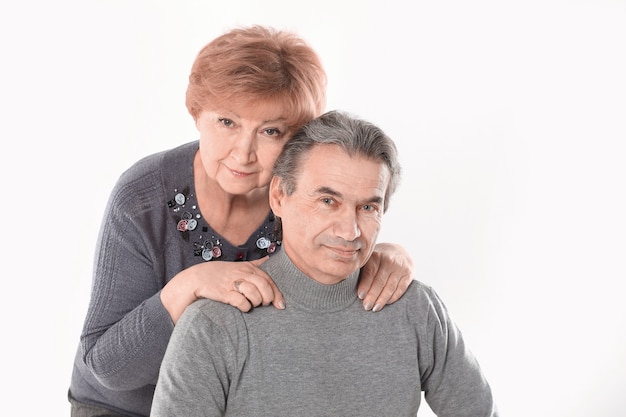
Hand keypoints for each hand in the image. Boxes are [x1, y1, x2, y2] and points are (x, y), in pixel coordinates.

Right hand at [161, 257, 284, 322]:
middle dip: (269, 298)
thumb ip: (253, 264)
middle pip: (265, 286)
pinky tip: (243, 308)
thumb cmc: (218, 274)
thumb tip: (268, 258)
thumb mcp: (237, 266)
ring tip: (253, 305)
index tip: (281, 305)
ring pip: (255, 294)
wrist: (195, 279)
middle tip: (266, 306)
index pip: (268, 279)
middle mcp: (242, 273)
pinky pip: (242, 302)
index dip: (277, 293)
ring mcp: (233, 282)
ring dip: (257, 302)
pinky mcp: (224, 292)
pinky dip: (246, 307)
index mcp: (247, 267)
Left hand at [357, 242, 413, 311]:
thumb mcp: (370, 259)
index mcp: (376, 255)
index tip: (360, 296)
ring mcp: (400, 267)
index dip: (365, 285)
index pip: (370, 272)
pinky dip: (393, 297)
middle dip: (372, 295)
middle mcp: (389, 260)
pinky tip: (386, 303)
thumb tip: (348, 287)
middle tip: (366, 306)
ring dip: (382, 299)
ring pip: (390, 286)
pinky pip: (400, 288)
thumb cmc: (378, 260)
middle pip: (380, 281)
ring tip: (375, 308)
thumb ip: (362, 270)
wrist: (399, 252)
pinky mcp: (409, 274)